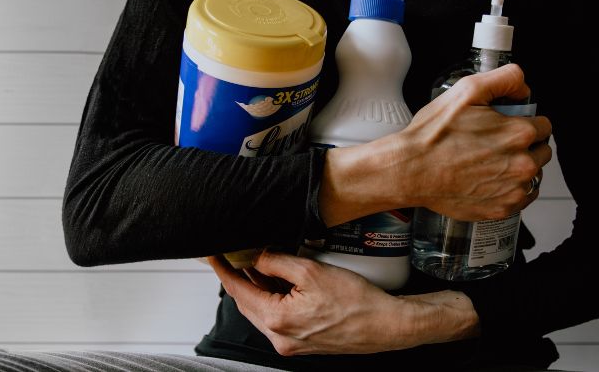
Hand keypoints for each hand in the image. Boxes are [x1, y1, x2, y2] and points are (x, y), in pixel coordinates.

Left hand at [206, 250, 479, 355]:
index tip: (212, 256)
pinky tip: (280, 282)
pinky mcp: (301, 343)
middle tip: (236, 254)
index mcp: (277, 320)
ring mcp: (290, 343)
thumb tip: (256, 257)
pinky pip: (277, 318)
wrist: (386, 325)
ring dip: (258, 288)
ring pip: (262, 310)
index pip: (239, 290)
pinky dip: (273, 299)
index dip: (223, 270)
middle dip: (240, 278)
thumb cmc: (357, 302)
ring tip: (260, 263)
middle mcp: (279, 337)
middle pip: (247, 302)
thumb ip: (277, 263)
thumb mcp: (312, 271)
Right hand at [319, 64, 551, 225]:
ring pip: (533, 175)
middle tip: (494, 143)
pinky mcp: (502, 209)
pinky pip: (521, 198)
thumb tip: (524, 86)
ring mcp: (513, 190)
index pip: (544, 125)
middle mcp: (523, 164)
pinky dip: (510, 189)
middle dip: (524, 145)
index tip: (506, 125)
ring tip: (488, 162)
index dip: (524, 121)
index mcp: (519, 133)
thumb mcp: (467, 90)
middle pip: (542, 151)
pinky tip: (488, 180)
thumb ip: (505, 78)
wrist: (410, 170)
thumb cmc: (433, 135)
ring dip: (518, 167)